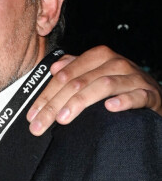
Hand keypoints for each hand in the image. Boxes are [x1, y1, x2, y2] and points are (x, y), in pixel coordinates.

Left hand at [27, 45, 161, 135]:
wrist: (154, 93)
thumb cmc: (120, 83)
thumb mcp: (95, 73)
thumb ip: (74, 68)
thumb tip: (54, 68)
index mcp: (98, 56)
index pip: (64, 76)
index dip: (46, 95)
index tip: (32, 115)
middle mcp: (115, 63)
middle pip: (78, 82)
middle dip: (55, 104)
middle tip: (40, 124)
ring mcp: (133, 78)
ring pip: (102, 86)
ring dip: (80, 102)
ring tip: (63, 118)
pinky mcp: (150, 94)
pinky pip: (137, 96)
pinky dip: (123, 101)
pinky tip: (110, 108)